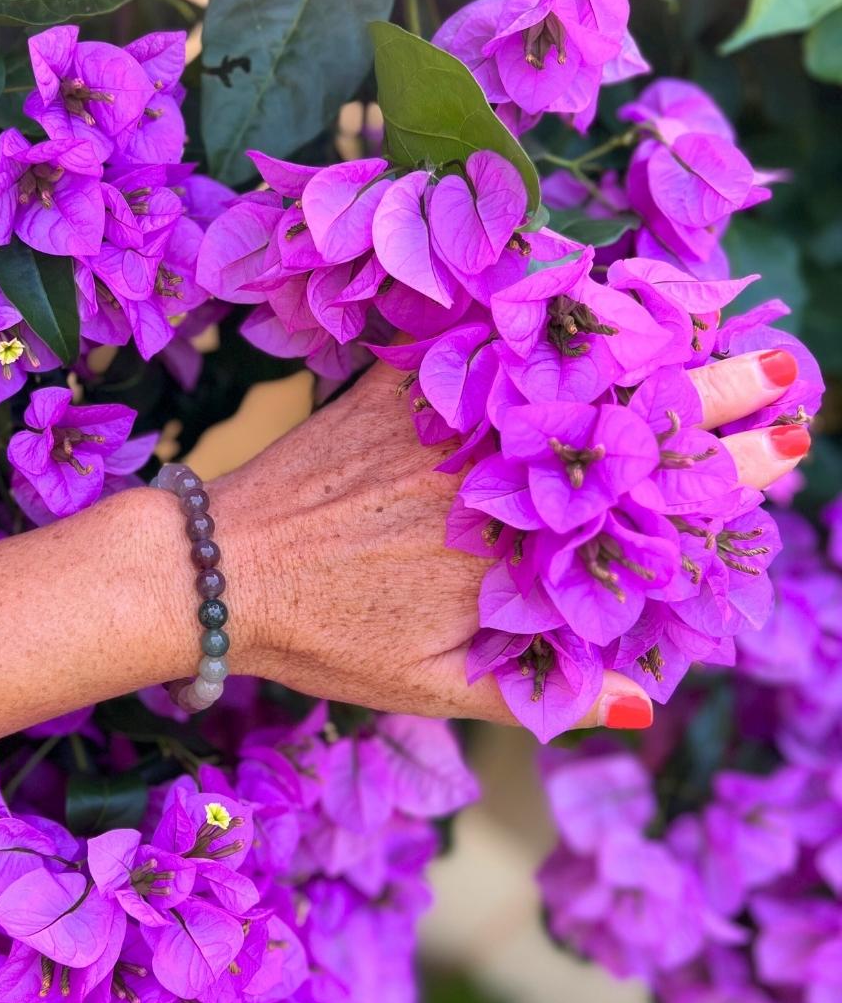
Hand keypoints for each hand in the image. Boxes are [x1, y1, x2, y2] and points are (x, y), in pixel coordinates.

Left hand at [215, 350, 806, 729]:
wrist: (219, 570)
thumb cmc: (323, 637)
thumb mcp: (431, 687)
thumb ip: (541, 693)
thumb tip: (646, 705)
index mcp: (518, 553)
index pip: (649, 506)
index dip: (722, 476)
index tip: (781, 446)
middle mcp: (496, 477)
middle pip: (627, 427)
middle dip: (715, 393)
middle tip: (782, 370)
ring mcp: (449, 422)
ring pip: (572, 373)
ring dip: (653, 341)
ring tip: (715, 315)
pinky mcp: (402, 385)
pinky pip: (492, 339)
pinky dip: (552, 318)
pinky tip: (593, 296)